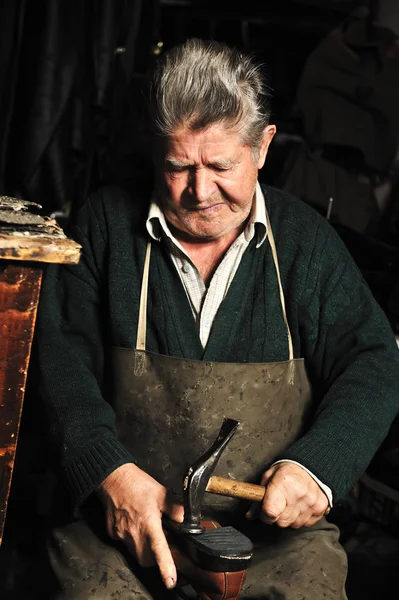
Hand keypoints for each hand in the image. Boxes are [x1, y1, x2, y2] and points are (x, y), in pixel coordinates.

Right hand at [97, 463, 183, 588]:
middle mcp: (133, 532)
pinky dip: (132, 540)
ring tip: (147, 532)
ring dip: (144, 550)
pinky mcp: (112, 533)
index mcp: (148, 522)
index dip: (165, 567)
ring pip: (135, 553)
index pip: (159, 549)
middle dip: (155, 558)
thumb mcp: (162, 492)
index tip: (170, 580)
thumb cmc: (136, 483)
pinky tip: (134, 525)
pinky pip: (124, 544)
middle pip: (146, 559)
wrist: (113, 478)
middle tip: (162, 545)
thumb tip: (184, 519)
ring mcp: (121, 534)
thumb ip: (174, 508)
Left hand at [246, 462, 328, 527]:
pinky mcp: (320, 508)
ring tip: (290, 503)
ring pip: (293, 524)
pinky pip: (306, 523)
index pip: (270, 512)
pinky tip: (300, 505)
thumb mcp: (269, 477)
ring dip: (289, 518)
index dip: (265, 515)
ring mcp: (311, 502)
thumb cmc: (288, 471)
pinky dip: (301, 517)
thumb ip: (259, 496)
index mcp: (283, 483)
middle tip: (279, 504)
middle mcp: (298, 494)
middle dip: (277, 516)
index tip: (265, 511)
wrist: (311, 466)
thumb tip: (250, 515)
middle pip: (281, 522)